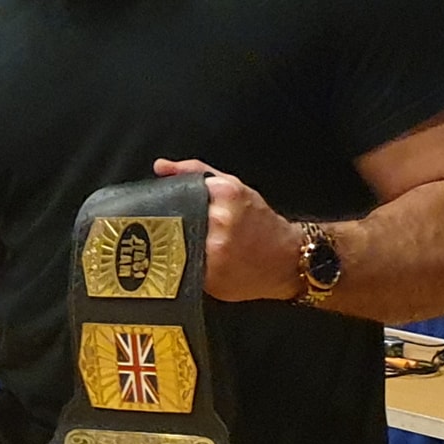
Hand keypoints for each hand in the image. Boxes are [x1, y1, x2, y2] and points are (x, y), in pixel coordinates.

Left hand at [152, 159, 300, 300]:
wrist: (287, 258)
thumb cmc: (259, 223)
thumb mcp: (232, 187)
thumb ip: (195, 173)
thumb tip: (161, 167)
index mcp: (224, 194)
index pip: (174, 195)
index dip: (161, 204)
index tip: (156, 212)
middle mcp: (219, 221)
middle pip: (169, 222)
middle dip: (162, 228)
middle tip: (163, 233)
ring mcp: (215, 250)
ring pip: (171, 248)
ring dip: (168, 249)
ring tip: (176, 249)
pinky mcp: (211, 277)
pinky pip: (180, 271)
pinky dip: (177, 268)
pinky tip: (187, 265)